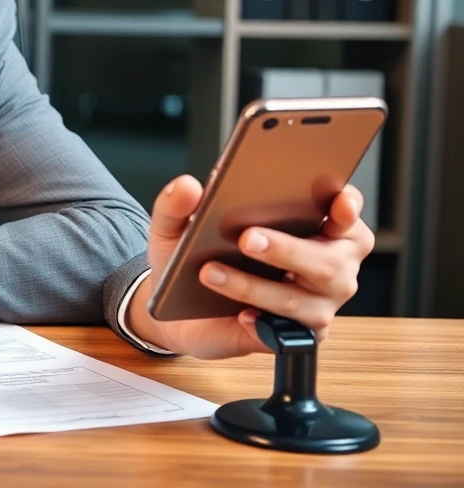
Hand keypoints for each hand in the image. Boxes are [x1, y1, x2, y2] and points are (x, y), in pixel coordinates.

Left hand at [125, 175, 373, 359]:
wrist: (178, 306)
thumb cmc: (194, 256)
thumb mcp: (176, 226)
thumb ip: (178, 203)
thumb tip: (187, 186)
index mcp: (313, 224)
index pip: (343, 210)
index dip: (347, 205)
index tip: (337, 204)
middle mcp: (327, 264)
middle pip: (329, 259)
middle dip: (287, 248)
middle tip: (247, 239)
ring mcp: (317, 303)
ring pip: (300, 298)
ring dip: (254, 286)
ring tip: (212, 273)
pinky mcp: (298, 336)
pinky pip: (288, 333)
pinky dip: (262, 324)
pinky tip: (240, 316)